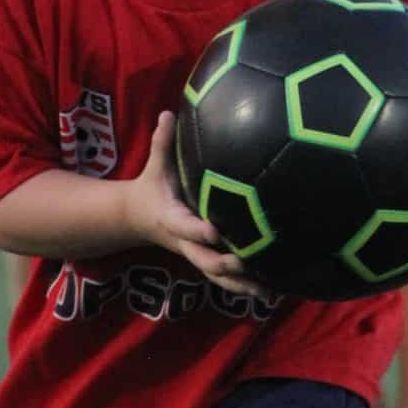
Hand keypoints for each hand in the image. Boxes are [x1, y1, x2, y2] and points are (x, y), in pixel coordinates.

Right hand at [126, 112, 273, 299]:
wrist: (135, 218)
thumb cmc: (151, 188)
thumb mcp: (154, 167)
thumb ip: (162, 143)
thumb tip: (168, 114)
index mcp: (171, 219)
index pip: (185, 227)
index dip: (200, 231)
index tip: (217, 231)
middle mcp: (184, 242)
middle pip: (204, 261)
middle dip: (227, 265)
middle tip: (250, 263)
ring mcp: (195, 255)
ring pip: (217, 277)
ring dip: (241, 286)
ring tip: (269, 293)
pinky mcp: (205, 260)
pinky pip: (224, 280)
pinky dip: (245, 288)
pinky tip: (272, 294)